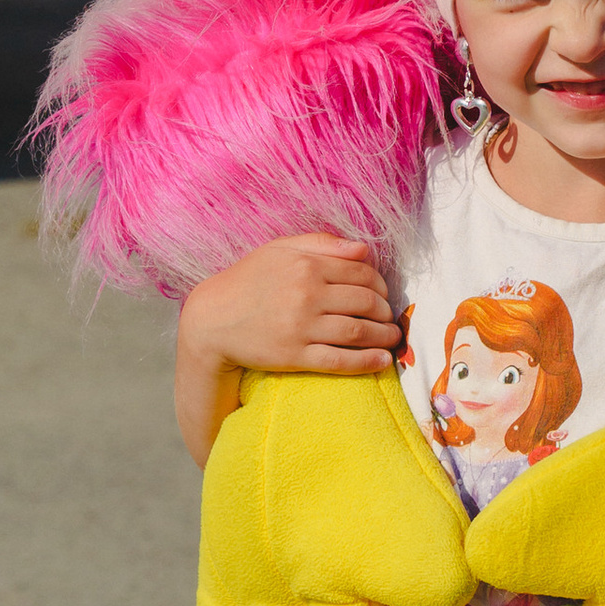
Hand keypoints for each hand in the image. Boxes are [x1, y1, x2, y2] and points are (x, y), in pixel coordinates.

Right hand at [175, 232, 397, 468]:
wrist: (211, 320)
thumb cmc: (248, 280)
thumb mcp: (279, 250)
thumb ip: (322, 243)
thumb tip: (364, 249)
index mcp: (306, 265)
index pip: (361, 274)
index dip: (381, 285)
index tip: (383, 295)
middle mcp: (306, 294)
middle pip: (365, 303)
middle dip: (385, 311)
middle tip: (390, 318)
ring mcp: (301, 327)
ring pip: (359, 332)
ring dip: (384, 336)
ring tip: (393, 339)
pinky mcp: (294, 356)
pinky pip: (340, 360)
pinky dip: (367, 362)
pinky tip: (382, 361)